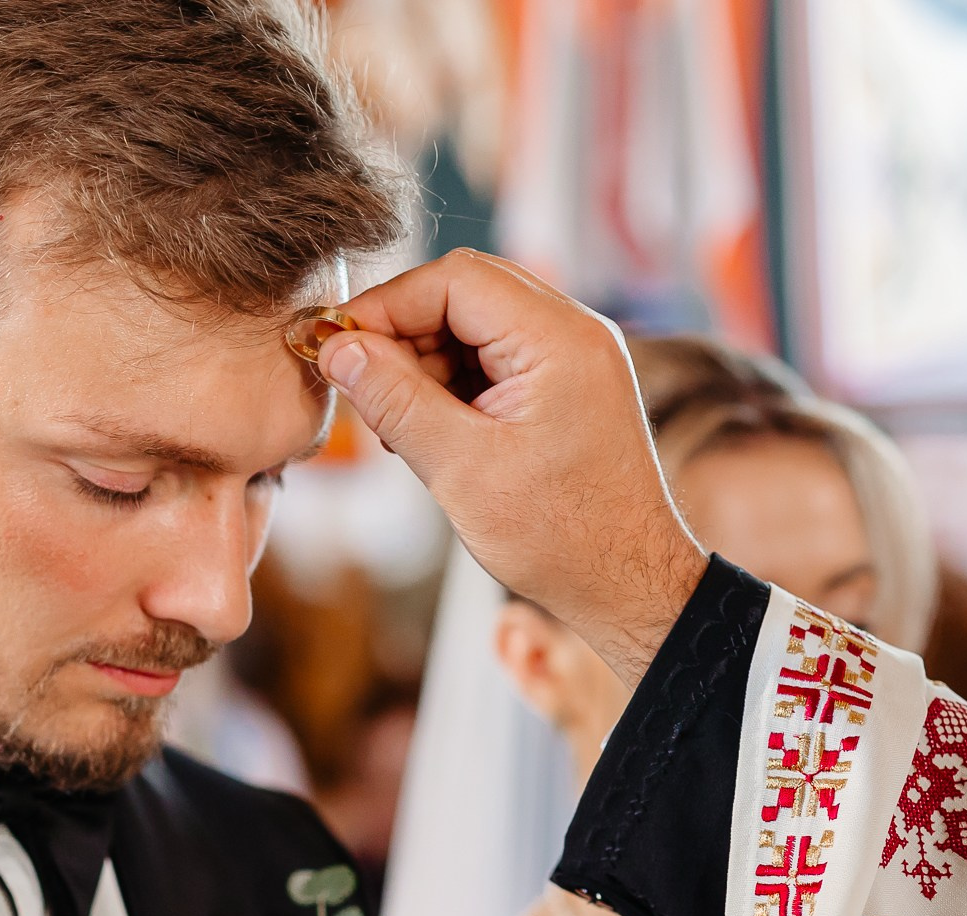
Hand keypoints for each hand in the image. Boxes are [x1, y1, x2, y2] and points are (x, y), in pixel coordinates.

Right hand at [315, 250, 706, 686]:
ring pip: (475, 325)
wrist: (628, 584)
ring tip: (400, 428)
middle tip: (364, 389)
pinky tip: (431, 433)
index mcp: (558, 339)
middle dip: (403, 334)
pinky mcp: (566, 385)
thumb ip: (395, 399)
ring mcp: (574, 357)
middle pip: (464, 292)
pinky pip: (495, 358)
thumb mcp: (460, 468)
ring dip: (425, 363)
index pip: (453, 279)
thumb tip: (337, 350)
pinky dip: (453, 384)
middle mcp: (574, 332)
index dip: (386, 306)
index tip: (338, 347)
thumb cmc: (561, 537)